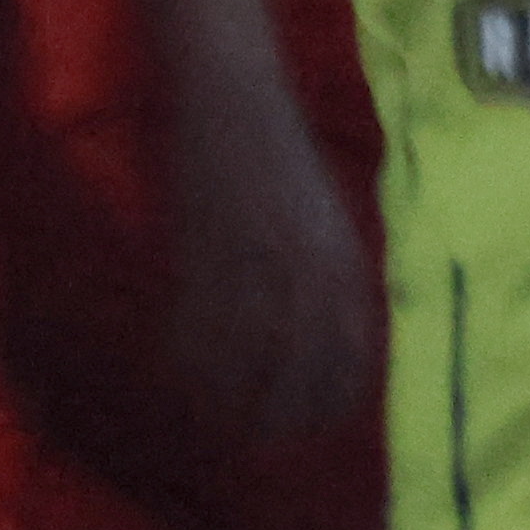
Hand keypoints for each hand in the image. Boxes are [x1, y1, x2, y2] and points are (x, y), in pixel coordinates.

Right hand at [166, 95, 380, 441]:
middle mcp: (306, 267)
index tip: (315, 426)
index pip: (349, 354)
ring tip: (217, 421)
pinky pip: (193, 325)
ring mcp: (251, 260)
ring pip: (241, 359)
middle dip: (280, 415)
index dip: (332, 400)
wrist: (234, 91)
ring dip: (227, 399)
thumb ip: (336, 274)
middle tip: (261, 438)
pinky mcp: (200, 249)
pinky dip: (186, 358)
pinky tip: (180, 372)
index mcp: (345, 257)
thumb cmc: (285, 153)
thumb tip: (340, 339)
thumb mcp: (328, 213)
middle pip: (298, 370)